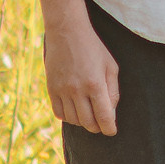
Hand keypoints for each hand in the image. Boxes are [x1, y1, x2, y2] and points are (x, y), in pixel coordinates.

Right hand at [44, 16, 119, 134]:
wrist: (67, 32)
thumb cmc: (93, 49)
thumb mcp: (111, 66)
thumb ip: (113, 91)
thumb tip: (111, 113)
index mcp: (96, 84)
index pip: (104, 117)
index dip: (109, 128)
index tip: (111, 131)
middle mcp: (78, 90)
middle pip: (88, 122)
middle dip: (97, 127)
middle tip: (101, 124)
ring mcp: (62, 90)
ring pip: (73, 120)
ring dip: (83, 122)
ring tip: (88, 114)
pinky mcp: (51, 88)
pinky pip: (59, 113)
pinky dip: (68, 117)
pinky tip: (74, 110)